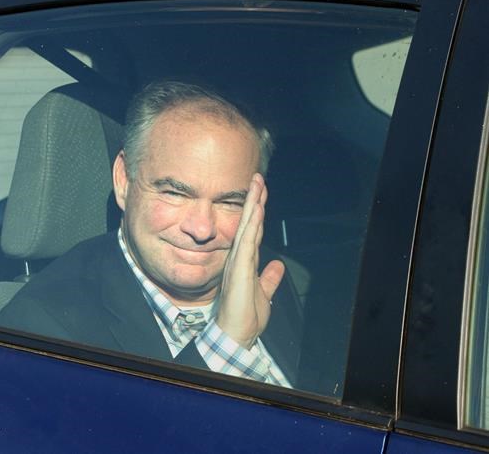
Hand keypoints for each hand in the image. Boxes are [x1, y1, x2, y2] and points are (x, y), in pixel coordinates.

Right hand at [215, 173, 284, 348]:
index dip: (258, 211)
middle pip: (249, 222)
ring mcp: (238, 261)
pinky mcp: (239, 268)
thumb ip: (269, 278)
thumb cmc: (245, 317)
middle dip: (254, 199)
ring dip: (253, 204)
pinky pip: (246, 241)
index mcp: (246, 262)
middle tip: (258, 177)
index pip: (254, 230)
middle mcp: (240, 257)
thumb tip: (278, 266)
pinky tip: (256, 210)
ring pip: (247, 226)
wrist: (235, 335)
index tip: (262, 192)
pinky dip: (252, 224)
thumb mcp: (264, 294)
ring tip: (257, 184)